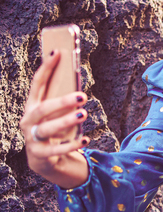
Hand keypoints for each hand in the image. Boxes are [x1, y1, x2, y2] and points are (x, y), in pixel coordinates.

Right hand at [20, 50, 89, 188]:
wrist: (44, 158)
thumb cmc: (54, 128)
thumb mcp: (57, 114)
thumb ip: (63, 100)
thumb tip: (79, 83)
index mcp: (32, 105)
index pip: (37, 83)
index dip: (46, 67)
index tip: (57, 52)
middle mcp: (28, 121)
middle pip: (42, 109)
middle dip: (61, 102)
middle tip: (82, 96)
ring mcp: (32, 138)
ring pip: (48, 129)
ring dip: (66, 121)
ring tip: (84, 114)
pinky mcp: (40, 154)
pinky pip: (57, 149)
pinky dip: (72, 144)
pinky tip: (85, 139)